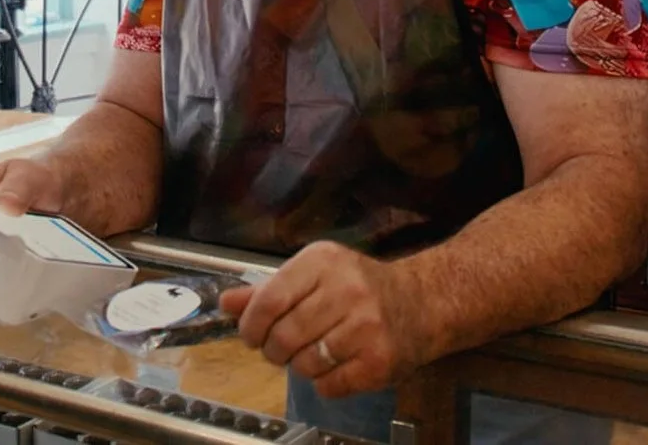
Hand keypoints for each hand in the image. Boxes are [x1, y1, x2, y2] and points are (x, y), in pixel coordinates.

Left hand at [221, 241, 424, 398]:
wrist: (421, 303)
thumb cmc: (359, 287)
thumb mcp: (314, 275)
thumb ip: (269, 291)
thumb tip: (226, 303)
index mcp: (323, 262)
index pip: (269, 300)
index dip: (251, 325)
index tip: (251, 335)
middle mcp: (347, 290)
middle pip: (283, 336)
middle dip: (273, 351)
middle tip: (281, 349)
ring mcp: (366, 326)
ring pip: (304, 364)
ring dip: (301, 367)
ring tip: (314, 353)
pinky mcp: (379, 360)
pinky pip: (330, 385)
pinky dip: (325, 383)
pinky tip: (337, 365)